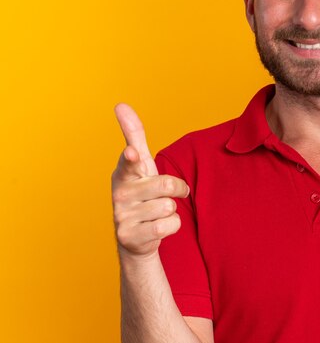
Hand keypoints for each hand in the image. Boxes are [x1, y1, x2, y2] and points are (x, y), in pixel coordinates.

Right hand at [112, 103, 189, 257]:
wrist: (136, 238)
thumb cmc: (141, 193)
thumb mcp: (140, 166)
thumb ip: (134, 136)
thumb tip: (121, 105)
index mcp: (123, 173)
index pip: (130, 162)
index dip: (132, 158)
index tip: (133, 153)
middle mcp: (119, 194)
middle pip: (166, 185)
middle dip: (177, 189)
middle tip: (167, 194)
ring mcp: (122, 216)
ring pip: (169, 206)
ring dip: (171, 210)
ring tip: (156, 213)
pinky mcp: (130, 237)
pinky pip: (169, 225)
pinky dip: (171, 226)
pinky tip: (156, 227)